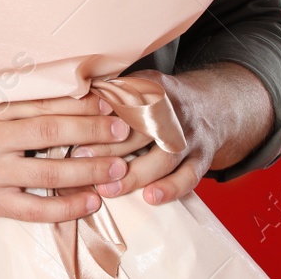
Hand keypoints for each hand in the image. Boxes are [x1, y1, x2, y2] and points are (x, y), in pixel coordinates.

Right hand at [0, 95, 135, 222]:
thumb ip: (17, 103)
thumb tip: (67, 94)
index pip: (43, 104)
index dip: (79, 103)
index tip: (108, 101)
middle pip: (51, 133)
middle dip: (92, 132)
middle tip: (122, 131)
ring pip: (48, 173)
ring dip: (88, 172)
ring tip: (117, 169)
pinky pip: (35, 209)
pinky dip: (66, 207)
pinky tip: (90, 202)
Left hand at [66, 69, 225, 206]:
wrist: (214, 105)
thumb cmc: (161, 100)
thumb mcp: (140, 83)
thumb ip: (109, 89)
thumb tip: (66, 93)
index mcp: (153, 86)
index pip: (124, 100)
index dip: (99, 115)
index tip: (72, 130)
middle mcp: (174, 109)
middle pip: (141, 129)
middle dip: (109, 146)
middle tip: (80, 159)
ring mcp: (190, 134)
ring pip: (164, 155)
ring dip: (135, 174)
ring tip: (107, 188)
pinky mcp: (203, 157)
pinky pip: (190, 176)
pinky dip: (171, 188)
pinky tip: (150, 198)